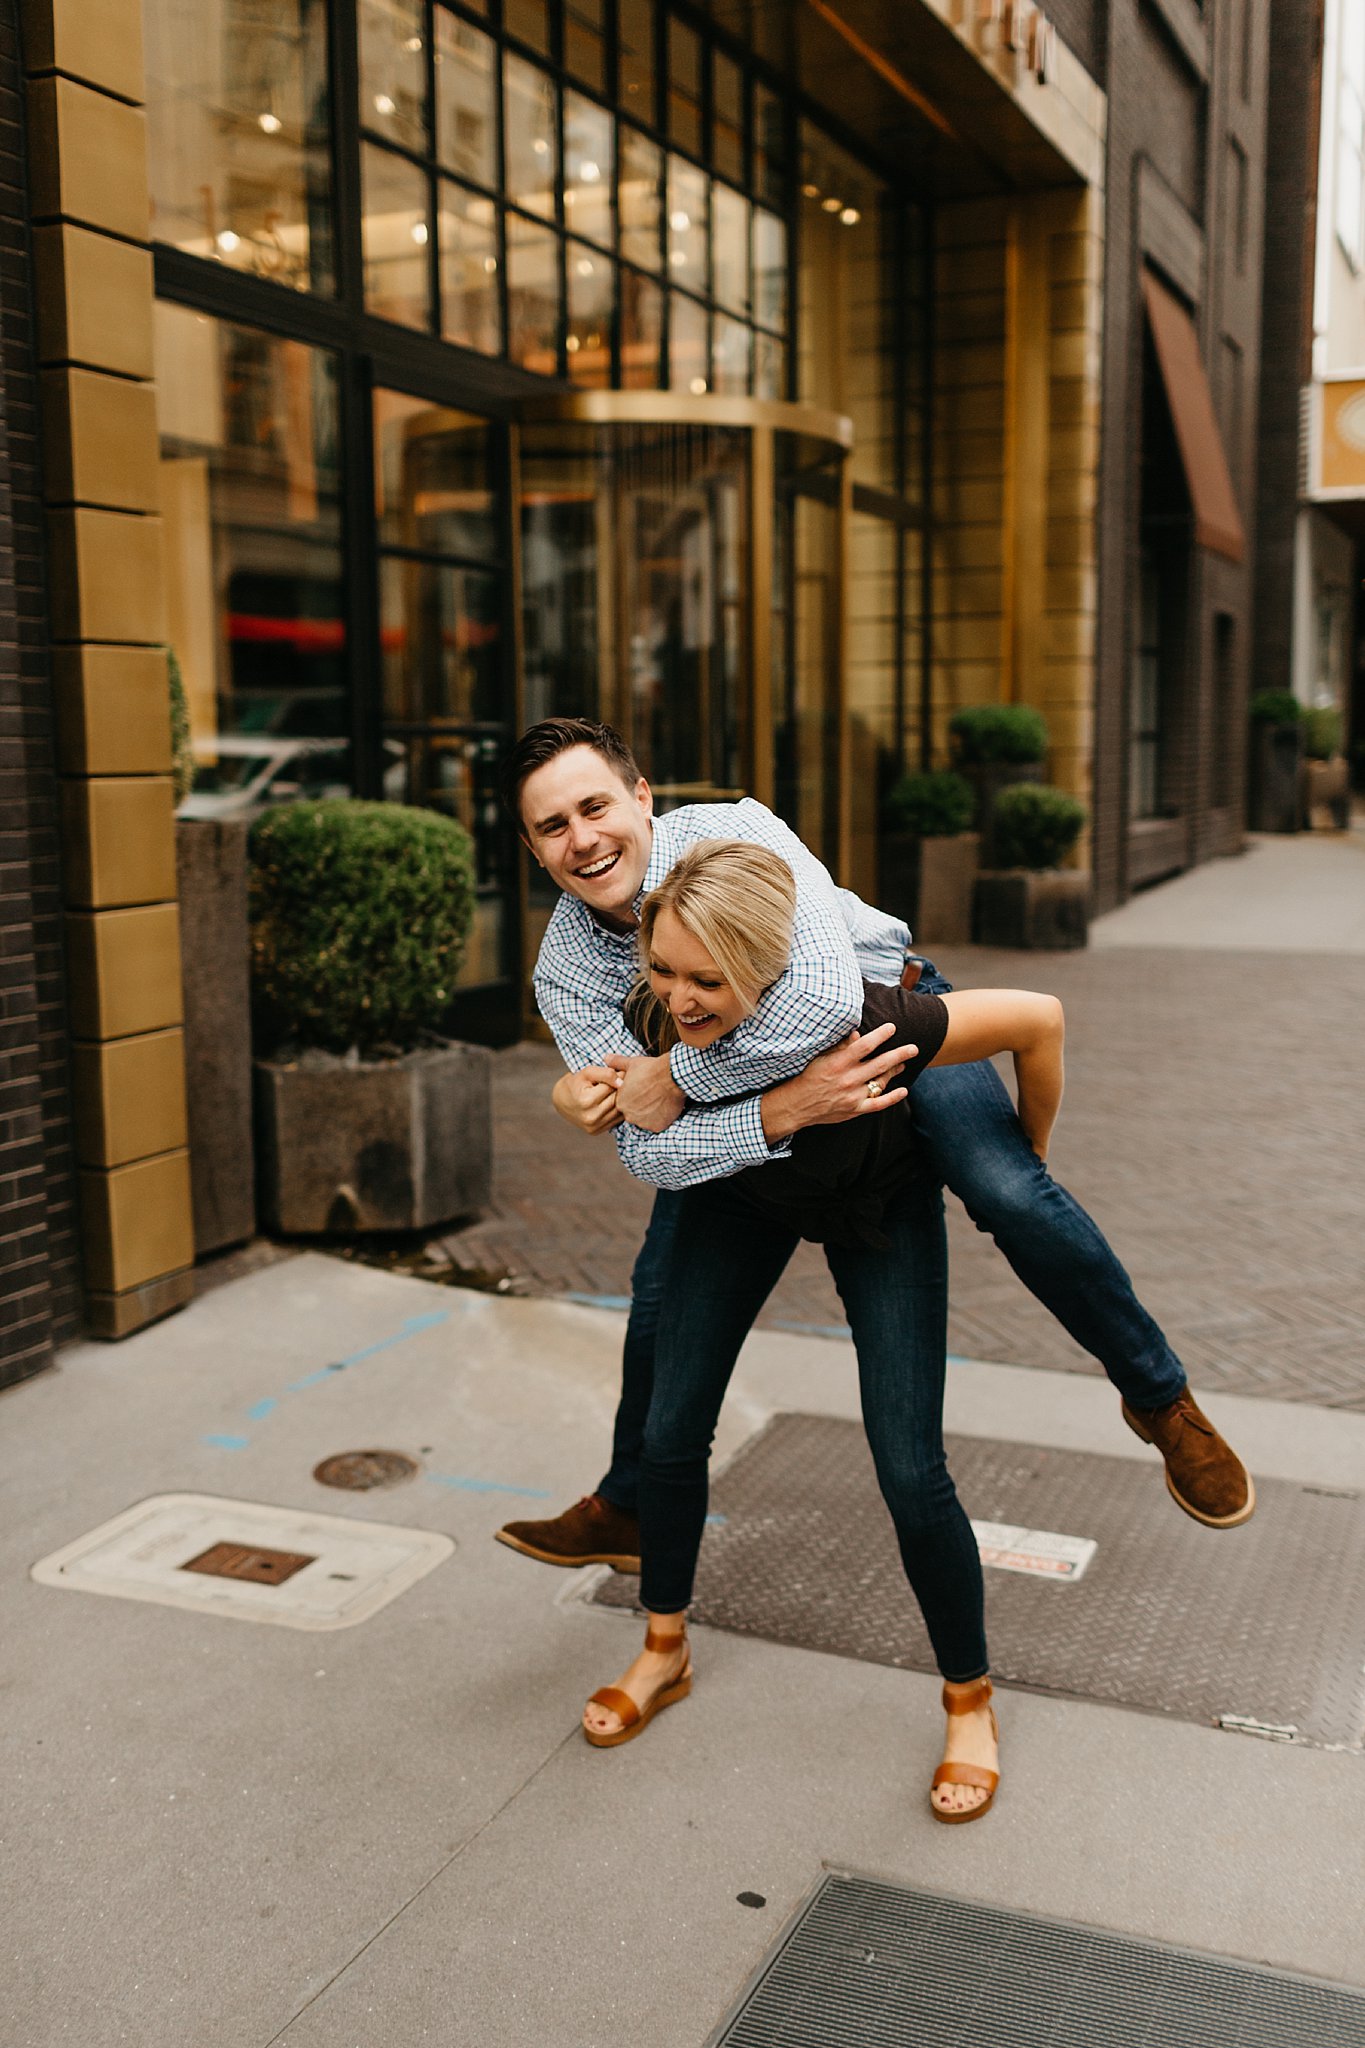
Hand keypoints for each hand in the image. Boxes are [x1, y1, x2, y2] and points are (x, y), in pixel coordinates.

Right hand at [552, 1066, 623, 1135]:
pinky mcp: (596, 1131)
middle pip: (616, 1099)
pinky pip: (615, 1120)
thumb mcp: (587, 1073)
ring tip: (616, 1091)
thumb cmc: (575, 1084)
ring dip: (621, 1100)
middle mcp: (590, 1117)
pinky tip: (612, 1102)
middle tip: (622, 1081)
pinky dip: (617, 1110)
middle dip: (621, 1089)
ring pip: (618, 1111)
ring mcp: (593, 1126)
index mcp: (587, 1101)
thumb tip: (621, 1083)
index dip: (619, 1077)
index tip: (621, 1072)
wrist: (562, 1101)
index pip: (612, 1087)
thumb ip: (605, 1074)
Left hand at [604, 1052, 685, 1131]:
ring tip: (659, 1100)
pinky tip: (665, 1107)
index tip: (642, 1090)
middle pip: (634, 1113)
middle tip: (652, 1094)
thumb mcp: (631, 1063)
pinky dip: (661, 1118)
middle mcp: (629, 1115)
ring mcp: (643, 1122)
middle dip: (642, 1106)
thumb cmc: (651, 1069)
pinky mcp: (657, 1126)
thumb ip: (616, 1063)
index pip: (625, 1103)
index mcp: (620, 1102)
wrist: (671, 1076)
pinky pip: (658, 1125)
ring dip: (651, 1113)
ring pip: (646, 1120)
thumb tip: (606, 1058)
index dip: (634, 1096)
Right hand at [761, 1022, 910, 1142]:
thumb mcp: (820, 1057)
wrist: (797, 1105)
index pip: (864, 1045)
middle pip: (880, 1064)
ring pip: (881, 1082)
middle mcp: (848, 1079)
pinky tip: (903, 1090)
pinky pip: (878, 1104)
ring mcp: (853, 1096)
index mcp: (839, 1063)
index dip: (881, 1035)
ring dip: (895, 1071)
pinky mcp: (854, 1110)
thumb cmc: (809, 1077)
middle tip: (913, 1048)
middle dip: (900, 1054)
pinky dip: (892, 1098)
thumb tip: (857, 1034)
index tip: (893, 1027)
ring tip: (903, 1064)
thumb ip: (840, 1047)